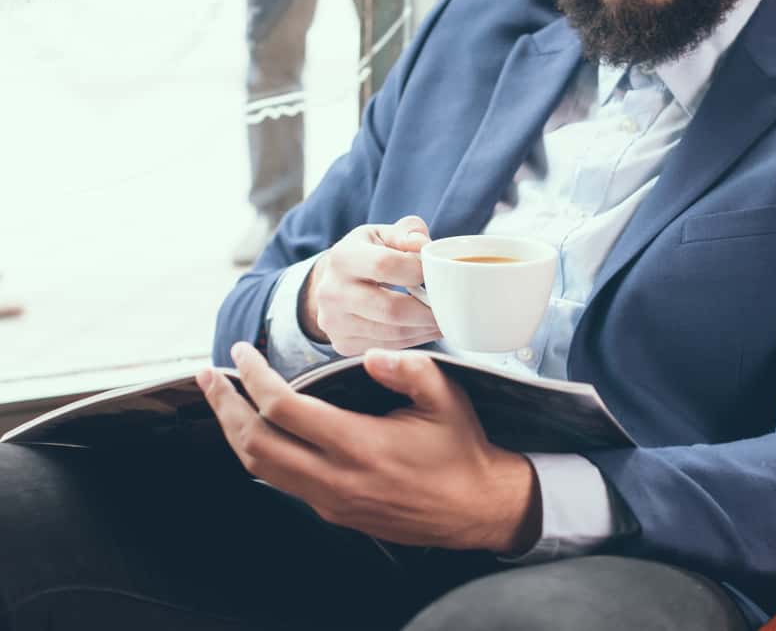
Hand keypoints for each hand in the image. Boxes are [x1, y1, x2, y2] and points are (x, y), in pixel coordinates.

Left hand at [197, 342, 541, 553]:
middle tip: (210, 375)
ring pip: (259, 468)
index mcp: (359, 446)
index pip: (283, 409)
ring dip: (232, 431)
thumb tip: (371, 353)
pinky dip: (257, 452)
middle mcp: (335, 479)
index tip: (243, 352)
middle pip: (254, 443)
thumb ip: (409, 370)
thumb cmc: (460, 449)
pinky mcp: (333, 512)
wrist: (475, 507)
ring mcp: (330, 501)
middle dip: (225, 404)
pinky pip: (280, 482)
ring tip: (221, 400)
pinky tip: (256, 431)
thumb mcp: (446, 399)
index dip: (254, 377)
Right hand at [301, 215, 440, 354]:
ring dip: (425, 328)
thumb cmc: (365, 254)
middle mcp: (332, 293)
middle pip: (391, 309)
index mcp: (342, 258)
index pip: (385, 265)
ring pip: (393, 333)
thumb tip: (422, 244)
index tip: (437, 273)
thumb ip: (406, 232)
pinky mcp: (343, 344)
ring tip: (445, 318)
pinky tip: (427, 328)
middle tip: (451, 307)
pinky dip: (414, 339)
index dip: (418, 270)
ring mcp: (335, 323)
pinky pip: (388, 346)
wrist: (332, 283)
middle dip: (429, 310)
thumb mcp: (382, 234)